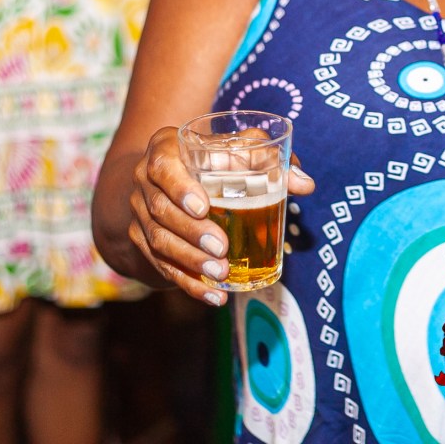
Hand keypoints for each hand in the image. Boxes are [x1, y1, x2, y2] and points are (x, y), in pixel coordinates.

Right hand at [127, 126, 314, 305]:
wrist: (174, 179)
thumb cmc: (217, 158)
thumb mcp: (240, 150)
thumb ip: (271, 160)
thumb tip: (305, 184)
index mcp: (164, 149)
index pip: (162, 165)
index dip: (179, 187)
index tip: (202, 206)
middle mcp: (144, 181)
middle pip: (160, 211)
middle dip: (191, 234)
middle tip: (221, 248)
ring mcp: (139, 214)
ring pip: (158, 241)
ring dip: (189, 262)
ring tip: (220, 274)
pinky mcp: (143, 242)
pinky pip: (161, 266)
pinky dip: (188, 283)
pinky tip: (213, 296)